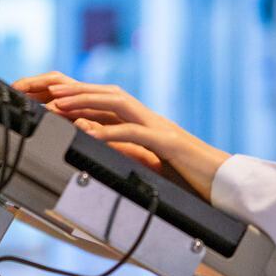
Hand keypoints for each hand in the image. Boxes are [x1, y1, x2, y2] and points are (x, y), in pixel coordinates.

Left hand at [21, 78, 228, 197]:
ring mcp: (162, 129)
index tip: (53, 97)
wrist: (225, 184)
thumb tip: (98, 147)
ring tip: (62, 103)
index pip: (110, 102)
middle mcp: (153, 121)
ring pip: (120, 104)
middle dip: (78, 90)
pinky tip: (92, 132)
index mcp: (148, 125)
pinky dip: (112, 131)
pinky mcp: (170, 145)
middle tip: (49, 91)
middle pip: (111, 94)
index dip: (81, 95)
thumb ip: (129, 153)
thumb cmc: (191, 179)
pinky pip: (136, 133)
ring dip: (89, 101)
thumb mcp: (153, 165)